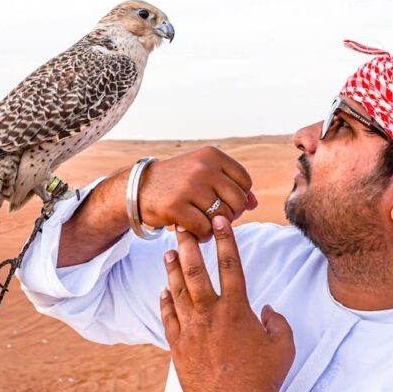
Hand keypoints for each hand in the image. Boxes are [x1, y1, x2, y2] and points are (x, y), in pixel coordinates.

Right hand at [142, 147, 257, 241]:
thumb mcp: (204, 173)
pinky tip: (192, 230)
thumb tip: (254, 203)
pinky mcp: (176, 206)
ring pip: (222, 218)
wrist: (137, 187)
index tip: (223, 202)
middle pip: (238, 201)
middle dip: (230, 214)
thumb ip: (231, 186)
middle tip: (214, 217)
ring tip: (202, 222)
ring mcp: (189, 186)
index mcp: (212, 155)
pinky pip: (204, 229)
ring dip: (214, 227)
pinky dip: (202, 236)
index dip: (238, 197)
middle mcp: (203, 167)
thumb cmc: (177, 182)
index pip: (245, 182)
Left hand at [159, 215, 294, 391]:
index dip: (226, 239)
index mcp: (237, 310)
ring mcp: (191, 330)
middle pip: (196, 271)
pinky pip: (168, 318)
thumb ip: (277, 321)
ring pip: (178, 291)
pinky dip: (165, 302)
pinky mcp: (178, 348)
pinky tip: (163, 291)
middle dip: (189, 245)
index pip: (232, 265)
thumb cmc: (263, 380)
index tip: (220, 220)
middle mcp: (210, 314)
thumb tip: (268, 309)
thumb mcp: (283, 346)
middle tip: (182, 226)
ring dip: (173, 269)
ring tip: (170, 251)